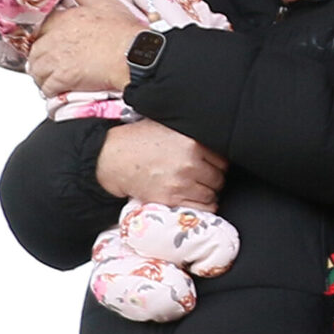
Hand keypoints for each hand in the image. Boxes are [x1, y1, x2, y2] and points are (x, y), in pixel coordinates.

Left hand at [27, 0, 144, 99]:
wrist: (135, 56)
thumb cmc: (125, 32)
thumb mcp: (105, 3)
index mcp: (63, 19)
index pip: (39, 29)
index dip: (43, 38)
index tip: (49, 45)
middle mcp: (55, 38)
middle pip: (34, 51)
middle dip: (40, 59)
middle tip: (50, 65)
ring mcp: (56, 59)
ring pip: (36, 69)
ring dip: (42, 75)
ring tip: (52, 79)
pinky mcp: (62, 78)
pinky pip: (46, 86)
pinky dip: (50, 89)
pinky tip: (58, 89)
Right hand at [94, 120, 224, 209]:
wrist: (112, 158)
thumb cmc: (138, 140)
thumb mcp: (166, 126)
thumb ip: (189, 132)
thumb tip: (209, 133)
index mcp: (191, 143)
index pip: (222, 161)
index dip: (216, 165)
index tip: (210, 167)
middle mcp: (190, 163)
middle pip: (219, 178)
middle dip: (212, 179)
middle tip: (202, 179)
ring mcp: (181, 183)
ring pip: (212, 194)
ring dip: (207, 193)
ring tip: (196, 188)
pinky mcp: (172, 199)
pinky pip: (202, 207)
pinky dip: (203, 206)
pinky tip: (195, 200)